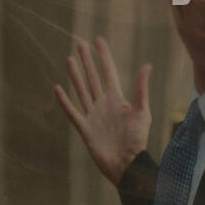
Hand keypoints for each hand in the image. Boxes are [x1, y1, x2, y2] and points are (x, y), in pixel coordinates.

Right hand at [53, 37, 151, 185]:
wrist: (126, 164)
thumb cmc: (137, 139)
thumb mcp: (141, 111)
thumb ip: (141, 89)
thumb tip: (147, 65)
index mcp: (117, 99)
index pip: (108, 72)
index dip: (103, 57)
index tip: (98, 40)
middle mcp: (103, 104)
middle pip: (93, 78)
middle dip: (87, 61)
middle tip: (80, 43)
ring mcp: (93, 115)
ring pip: (82, 90)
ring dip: (75, 75)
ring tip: (69, 59)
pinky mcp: (84, 128)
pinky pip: (72, 112)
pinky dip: (64, 101)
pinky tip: (57, 88)